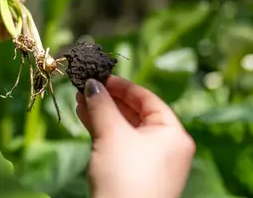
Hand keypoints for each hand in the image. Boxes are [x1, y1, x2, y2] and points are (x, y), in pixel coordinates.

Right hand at [76, 76, 194, 197]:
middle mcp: (166, 146)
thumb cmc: (124, 177)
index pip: (147, 98)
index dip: (121, 85)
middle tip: (85, 86)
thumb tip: (92, 83)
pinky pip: (119, 143)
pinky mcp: (135, 173)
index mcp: (172, 133)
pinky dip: (103, 130)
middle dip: (107, 98)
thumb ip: (102, 104)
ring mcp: (151, 161)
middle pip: (135, 112)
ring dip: (102, 113)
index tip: (99, 75)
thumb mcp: (112, 134)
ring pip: (124, 128)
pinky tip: (85, 117)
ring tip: (79, 100)